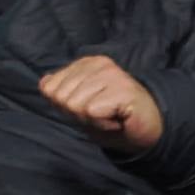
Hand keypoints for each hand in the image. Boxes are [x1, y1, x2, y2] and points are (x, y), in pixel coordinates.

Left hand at [41, 54, 163, 152]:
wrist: (149, 131)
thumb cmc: (114, 119)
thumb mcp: (80, 107)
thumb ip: (61, 93)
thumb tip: (45, 83)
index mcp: (86, 63)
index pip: (50, 89)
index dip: (66, 108)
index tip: (90, 110)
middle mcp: (98, 63)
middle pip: (61, 98)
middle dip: (78, 115)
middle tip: (102, 114)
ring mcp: (111, 74)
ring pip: (75, 105)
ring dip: (92, 120)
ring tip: (111, 116)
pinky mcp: (122, 88)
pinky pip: (91, 112)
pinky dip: (102, 123)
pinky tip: (117, 119)